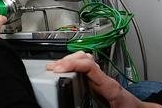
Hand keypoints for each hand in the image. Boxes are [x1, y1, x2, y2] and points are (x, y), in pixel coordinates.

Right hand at [46, 51, 160, 107]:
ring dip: (69, 60)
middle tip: (52, 68)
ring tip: (55, 67)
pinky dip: (74, 65)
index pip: (90, 66)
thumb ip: (97, 104)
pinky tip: (66, 70)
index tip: (59, 68)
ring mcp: (102, 78)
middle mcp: (105, 78)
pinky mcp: (99, 82)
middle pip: (86, 58)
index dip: (73, 64)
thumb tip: (78, 103)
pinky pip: (85, 67)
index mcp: (109, 85)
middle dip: (67, 60)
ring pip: (85, 59)